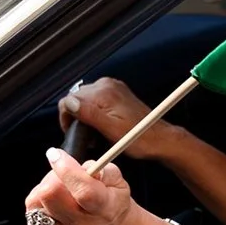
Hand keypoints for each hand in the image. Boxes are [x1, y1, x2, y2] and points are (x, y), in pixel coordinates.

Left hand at [22, 149, 177, 224]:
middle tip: (61, 177)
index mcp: (104, 210)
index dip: (65, 168)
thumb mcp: (118, 182)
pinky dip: (40, 206)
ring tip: (60, 193)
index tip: (56, 154)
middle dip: (52, 178)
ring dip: (43, 192)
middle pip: (50, 195)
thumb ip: (103, 170)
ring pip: (35, 204)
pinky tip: (55, 208)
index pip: (83, 190)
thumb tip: (86, 168)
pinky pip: (32, 216)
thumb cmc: (112, 204)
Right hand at [58, 77, 185, 161]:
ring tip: (93, 132)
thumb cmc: (139, 138)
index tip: (71, 131)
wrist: (160, 139)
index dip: (66, 117)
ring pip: (85, 100)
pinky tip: (100, 125)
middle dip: (75, 116)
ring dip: (84, 115)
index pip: (69, 99)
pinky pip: (96, 100)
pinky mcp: (117, 94)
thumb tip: (69, 102)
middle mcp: (107, 85)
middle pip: (76, 98)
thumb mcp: (110, 130)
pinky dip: (94, 112)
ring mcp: (113, 88)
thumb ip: (89, 113)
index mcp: (104, 92)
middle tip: (84, 135)